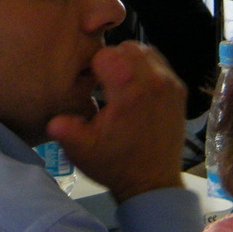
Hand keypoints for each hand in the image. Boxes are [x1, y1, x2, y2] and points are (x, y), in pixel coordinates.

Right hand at [47, 42, 185, 202]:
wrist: (153, 184)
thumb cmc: (116, 165)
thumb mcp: (82, 150)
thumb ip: (64, 129)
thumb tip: (53, 119)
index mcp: (128, 92)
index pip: (106, 54)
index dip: (94, 67)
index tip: (93, 84)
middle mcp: (153, 82)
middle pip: (127, 47)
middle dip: (113, 60)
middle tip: (105, 81)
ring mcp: (169, 85)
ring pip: (145, 51)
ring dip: (130, 61)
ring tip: (121, 82)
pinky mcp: (179, 91)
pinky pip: (159, 63)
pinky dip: (146, 68)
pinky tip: (137, 87)